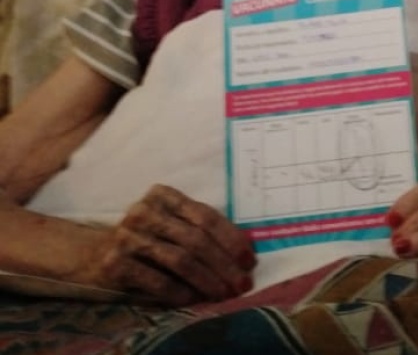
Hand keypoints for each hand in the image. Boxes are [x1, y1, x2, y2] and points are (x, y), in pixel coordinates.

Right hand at [84, 184, 256, 305]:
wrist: (91, 253)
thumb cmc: (145, 238)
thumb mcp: (172, 224)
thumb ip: (200, 229)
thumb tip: (245, 251)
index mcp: (163, 195)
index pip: (206, 216)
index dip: (231, 239)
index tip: (249, 260)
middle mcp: (144, 211)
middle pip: (196, 239)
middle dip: (224, 264)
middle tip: (242, 283)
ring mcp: (127, 236)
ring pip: (180, 260)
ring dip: (207, 280)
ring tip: (224, 293)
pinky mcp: (114, 263)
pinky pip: (156, 279)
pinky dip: (179, 291)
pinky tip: (194, 299)